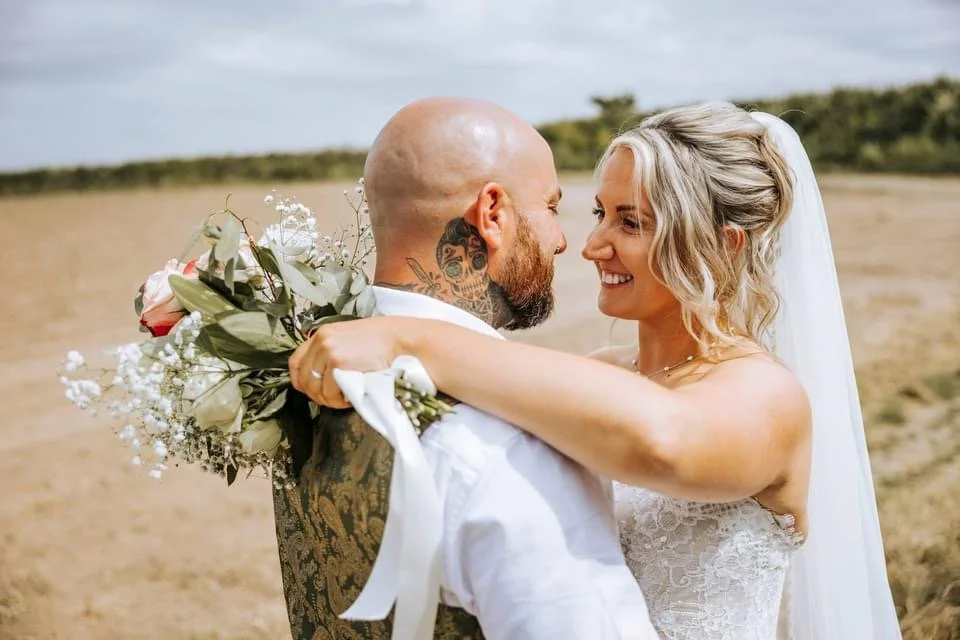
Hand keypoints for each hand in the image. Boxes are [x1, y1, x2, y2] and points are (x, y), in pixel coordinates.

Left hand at [288, 316, 410, 408]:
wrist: (401, 340)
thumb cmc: (383, 342)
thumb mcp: (350, 340)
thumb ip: (332, 353)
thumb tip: (321, 377)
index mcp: (322, 334)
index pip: (296, 362)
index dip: (302, 381)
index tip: (312, 391)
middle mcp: (321, 341)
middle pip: (304, 379)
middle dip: (316, 395)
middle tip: (334, 399)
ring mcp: (328, 351)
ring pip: (315, 388)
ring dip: (329, 399)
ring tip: (345, 398)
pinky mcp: (337, 362)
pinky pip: (329, 392)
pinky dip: (339, 400)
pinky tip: (352, 396)